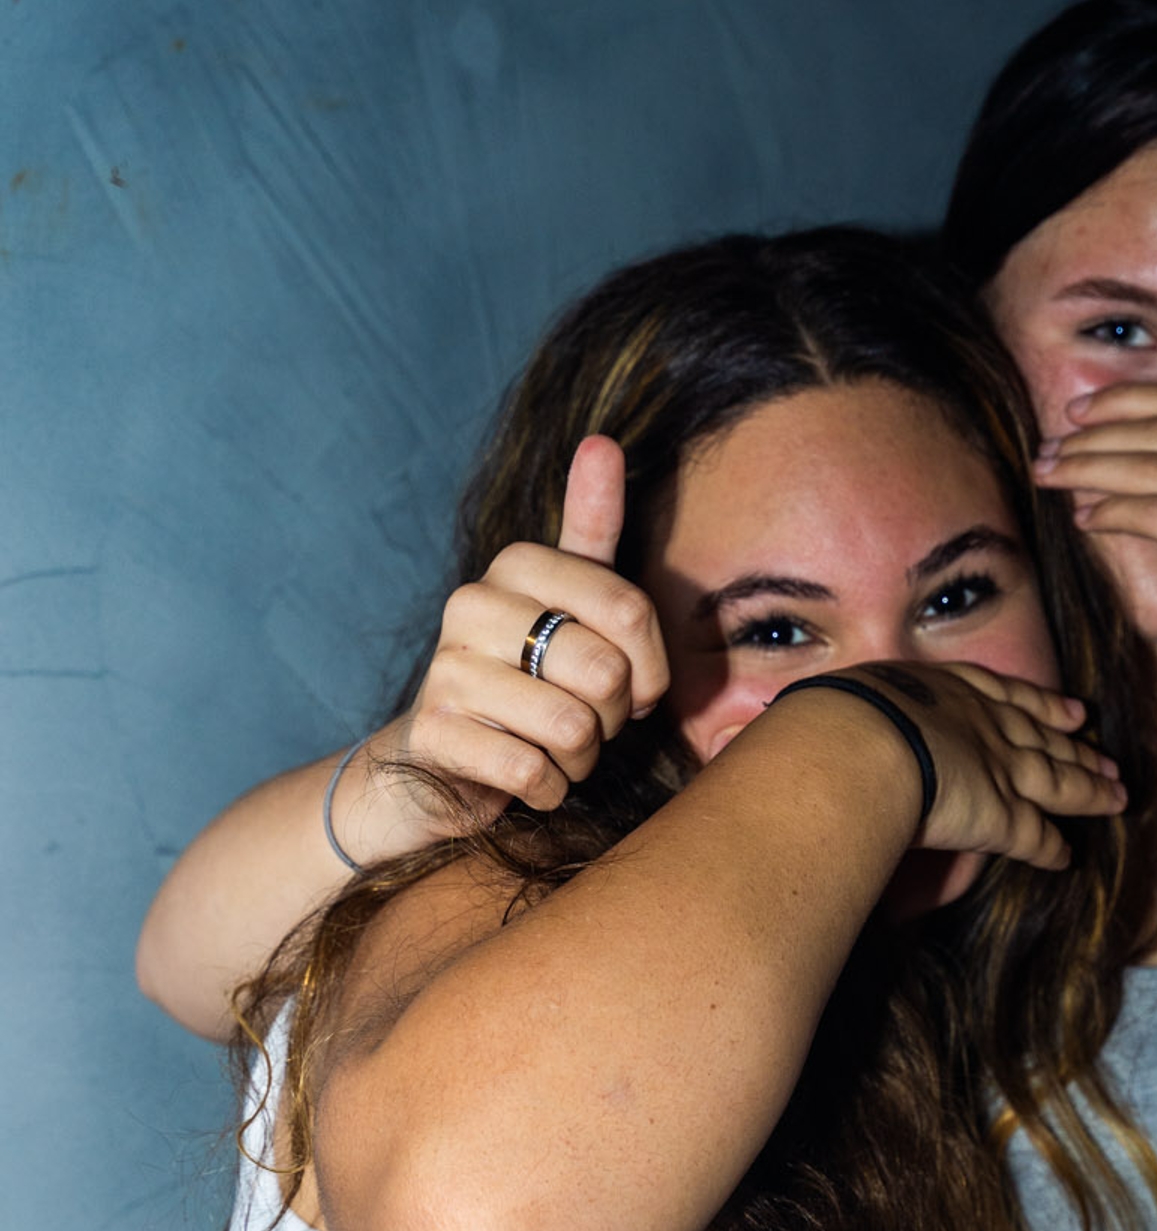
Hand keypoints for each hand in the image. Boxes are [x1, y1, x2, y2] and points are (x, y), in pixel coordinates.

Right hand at [333, 438, 669, 854]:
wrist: (440, 760)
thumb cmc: (528, 681)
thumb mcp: (567, 601)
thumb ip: (591, 528)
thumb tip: (602, 441)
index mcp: (516, 564)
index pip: (631, 607)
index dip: (650, 667)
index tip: (633, 686)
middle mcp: (472, 604)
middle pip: (606, 670)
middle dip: (612, 717)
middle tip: (585, 720)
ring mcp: (446, 669)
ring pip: (572, 727)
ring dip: (580, 759)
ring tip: (553, 748)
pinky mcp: (433, 734)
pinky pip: (533, 771)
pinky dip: (547, 789)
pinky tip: (527, 778)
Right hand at [778, 660, 1125, 876]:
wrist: (856, 743)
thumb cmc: (838, 716)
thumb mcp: (854, 700)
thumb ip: (864, 713)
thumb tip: (835, 722)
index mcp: (948, 690)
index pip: (1008, 697)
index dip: (1044, 705)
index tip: (1074, 712)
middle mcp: (983, 726)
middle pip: (1045, 738)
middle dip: (1078, 749)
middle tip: (1108, 756)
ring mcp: (996, 770)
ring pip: (1057, 781)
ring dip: (1088, 791)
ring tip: (1117, 799)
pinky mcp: (999, 817)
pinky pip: (1034, 836)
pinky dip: (1052, 847)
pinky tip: (1068, 858)